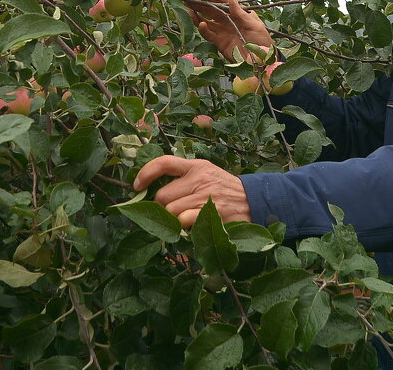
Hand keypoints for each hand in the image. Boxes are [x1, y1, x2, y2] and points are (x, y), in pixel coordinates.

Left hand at [133, 155, 251, 227]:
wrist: (256, 200)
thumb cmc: (226, 190)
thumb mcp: (207, 174)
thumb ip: (184, 179)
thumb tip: (155, 192)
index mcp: (196, 166)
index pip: (164, 163)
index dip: (145, 173)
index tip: (136, 186)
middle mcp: (199, 178)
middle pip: (162, 196)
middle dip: (162, 208)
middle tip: (174, 213)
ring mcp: (204, 196)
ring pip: (170, 212)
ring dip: (173, 221)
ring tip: (186, 221)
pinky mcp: (210, 213)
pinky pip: (183, 223)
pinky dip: (183, 229)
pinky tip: (192, 228)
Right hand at [187, 0, 273, 62]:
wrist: (262, 60)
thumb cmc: (262, 41)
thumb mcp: (255, 25)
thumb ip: (241, 14)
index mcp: (238, 14)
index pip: (223, 3)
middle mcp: (228, 21)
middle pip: (212, 11)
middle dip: (200, 6)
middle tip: (188, 0)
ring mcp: (223, 32)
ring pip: (207, 22)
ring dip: (197, 16)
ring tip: (189, 10)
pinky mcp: (219, 43)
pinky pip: (209, 35)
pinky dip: (203, 30)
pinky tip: (200, 24)